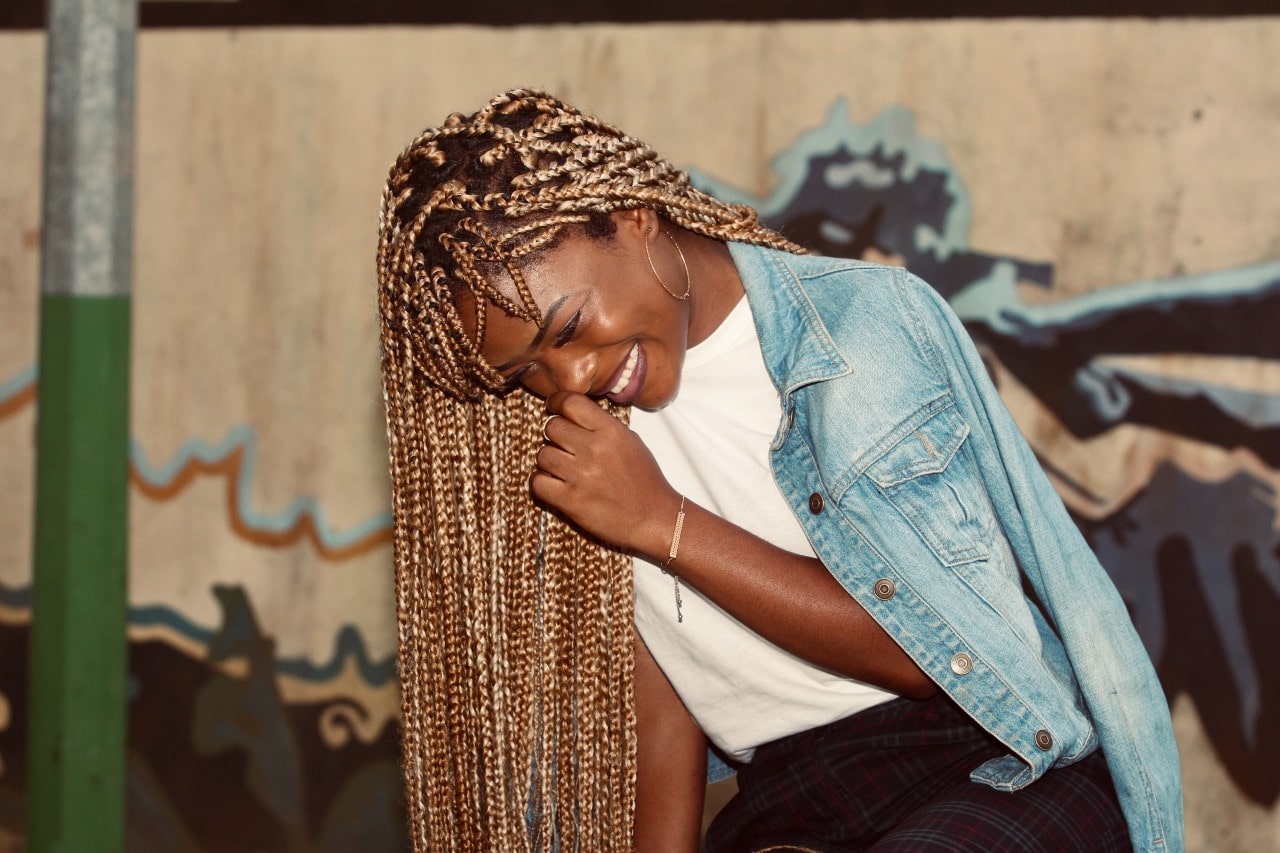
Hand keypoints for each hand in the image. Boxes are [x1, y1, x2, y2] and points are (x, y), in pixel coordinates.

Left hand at [532, 391, 680, 557]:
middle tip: (563, 446)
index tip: (554, 408)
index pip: (571, 402)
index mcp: (611, 432)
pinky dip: (541, 482)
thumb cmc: (645, 481)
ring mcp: (581, 475)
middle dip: (554, 435)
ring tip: (562, 468)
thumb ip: (603, 426)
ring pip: (542, 454)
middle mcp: (595, 449)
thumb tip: (574, 414)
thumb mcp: (631, 442)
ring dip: (548, 461)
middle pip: (552, 427)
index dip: (557, 402)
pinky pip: (538, 482)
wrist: (654, 518)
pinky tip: (553, 484)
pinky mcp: (571, 500)